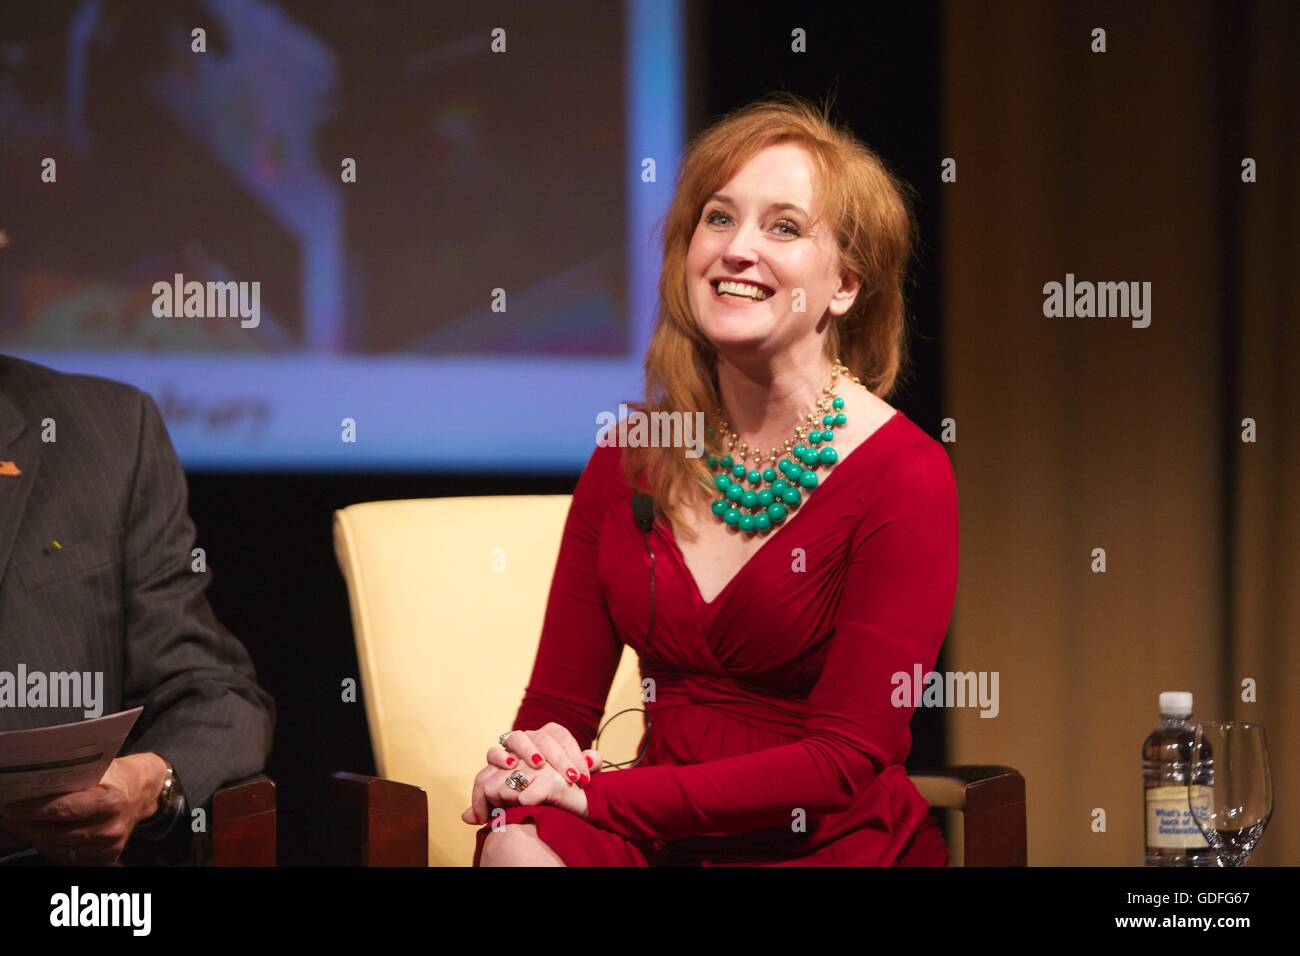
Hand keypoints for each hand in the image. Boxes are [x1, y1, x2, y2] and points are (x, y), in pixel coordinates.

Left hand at [0, 753, 166, 864]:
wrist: (143, 792)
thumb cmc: (114, 777)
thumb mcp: (98, 770)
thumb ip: (71, 779)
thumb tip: (30, 785)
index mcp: (109, 801)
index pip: (62, 810)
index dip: (32, 811)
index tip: (9, 809)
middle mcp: (110, 827)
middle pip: (55, 834)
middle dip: (28, 826)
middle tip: (10, 817)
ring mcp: (109, 846)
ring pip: (58, 850)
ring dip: (37, 838)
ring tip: (25, 826)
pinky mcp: (108, 858)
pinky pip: (69, 859)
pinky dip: (53, 848)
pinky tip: (46, 836)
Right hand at [461, 723, 604, 825]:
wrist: (533, 798)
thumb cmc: (559, 784)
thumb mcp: (578, 774)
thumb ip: (590, 764)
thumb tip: (593, 760)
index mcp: (551, 735)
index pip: (563, 737)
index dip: (575, 755)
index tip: (584, 779)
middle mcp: (530, 737)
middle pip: (543, 737)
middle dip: (558, 757)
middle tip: (571, 777)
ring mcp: (511, 747)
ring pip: (516, 737)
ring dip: (527, 749)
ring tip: (539, 764)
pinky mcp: (495, 761)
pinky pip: (492, 752)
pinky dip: (500, 756)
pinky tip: (510, 766)